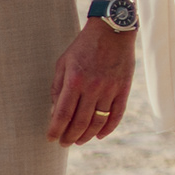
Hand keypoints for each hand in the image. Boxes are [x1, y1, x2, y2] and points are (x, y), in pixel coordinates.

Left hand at [50, 19, 138, 146]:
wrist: (112, 30)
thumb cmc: (83, 46)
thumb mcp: (63, 62)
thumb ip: (58, 87)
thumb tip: (54, 110)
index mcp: (74, 80)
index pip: (62, 114)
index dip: (55, 129)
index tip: (51, 138)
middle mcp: (92, 87)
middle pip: (80, 122)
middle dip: (70, 137)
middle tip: (64, 143)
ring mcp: (110, 89)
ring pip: (98, 122)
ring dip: (87, 136)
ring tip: (79, 141)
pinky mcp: (123, 89)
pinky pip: (117, 114)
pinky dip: (108, 129)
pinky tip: (99, 135)